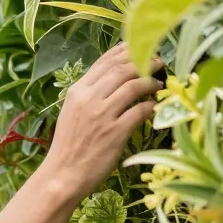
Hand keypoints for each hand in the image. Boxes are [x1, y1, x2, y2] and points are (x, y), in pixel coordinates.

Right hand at [39, 43, 159, 200]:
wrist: (63, 174)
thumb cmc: (69, 146)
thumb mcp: (72, 113)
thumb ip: (89, 95)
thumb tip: (113, 79)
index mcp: (77, 91)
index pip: (105, 62)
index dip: (126, 52)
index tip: (141, 47)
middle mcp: (89, 98)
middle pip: (122, 69)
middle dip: (144, 61)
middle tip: (158, 62)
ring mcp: (103, 114)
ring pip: (134, 86)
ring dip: (150, 81)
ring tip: (159, 83)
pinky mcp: (116, 132)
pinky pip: (140, 111)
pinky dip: (151, 105)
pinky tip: (156, 106)